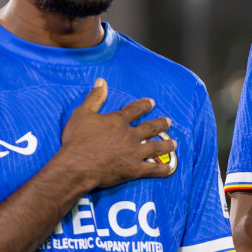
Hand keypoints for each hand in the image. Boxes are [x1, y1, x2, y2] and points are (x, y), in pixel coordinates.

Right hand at [55, 79, 176, 192]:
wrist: (78, 165)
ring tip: (174, 143)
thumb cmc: (77, 140)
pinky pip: (152, 169)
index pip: (134, 110)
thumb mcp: (82, 114)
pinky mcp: (134, 169)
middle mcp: (130, 135)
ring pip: (155, 147)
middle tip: (168, 121)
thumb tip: (101, 81)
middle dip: (160, 124)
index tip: (152, 102)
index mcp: (119, 121)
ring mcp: (134, 153)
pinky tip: (170, 168)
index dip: (144, 105)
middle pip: (150, 128)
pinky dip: (162, 169)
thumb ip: (94, 98)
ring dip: (166, 145)